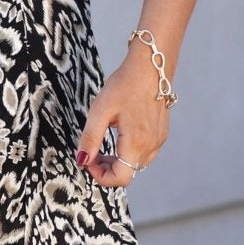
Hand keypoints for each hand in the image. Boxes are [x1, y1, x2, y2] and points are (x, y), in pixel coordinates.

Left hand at [76, 54, 171, 186]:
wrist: (151, 66)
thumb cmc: (126, 84)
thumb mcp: (100, 110)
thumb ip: (90, 139)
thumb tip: (82, 160)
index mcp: (137, 142)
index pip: (120, 178)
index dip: (100, 176)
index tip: (88, 160)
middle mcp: (152, 146)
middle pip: (128, 174)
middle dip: (106, 168)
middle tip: (92, 152)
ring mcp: (159, 140)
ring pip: (136, 165)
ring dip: (118, 161)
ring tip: (104, 142)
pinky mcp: (161, 134)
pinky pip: (144, 154)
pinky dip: (129, 152)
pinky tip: (119, 135)